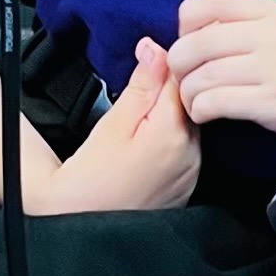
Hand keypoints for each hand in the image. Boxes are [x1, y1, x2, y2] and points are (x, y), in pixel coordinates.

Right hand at [45, 35, 199, 212]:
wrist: (84, 226)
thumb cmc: (91, 180)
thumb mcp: (113, 124)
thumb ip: (141, 86)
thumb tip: (155, 49)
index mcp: (173, 133)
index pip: (183, 79)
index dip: (165, 63)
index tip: (147, 57)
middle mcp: (191, 153)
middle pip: (189, 101)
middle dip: (168, 89)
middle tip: (137, 91)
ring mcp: (191, 171)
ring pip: (188, 123)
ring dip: (169, 113)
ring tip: (137, 121)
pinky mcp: (187, 184)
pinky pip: (186, 148)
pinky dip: (171, 137)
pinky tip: (146, 142)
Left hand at [165, 0, 275, 149]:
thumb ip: (246, 25)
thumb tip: (197, 33)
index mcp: (269, 10)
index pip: (207, 0)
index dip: (186, 22)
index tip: (191, 42)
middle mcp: (268, 33)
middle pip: (194, 43)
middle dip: (179, 66)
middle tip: (186, 81)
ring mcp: (271, 67)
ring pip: (200, 76)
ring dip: (187, 94)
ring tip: (195, 103)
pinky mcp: (272, 101)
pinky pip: (215, 102)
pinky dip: (200, 111)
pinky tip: (207, 115)